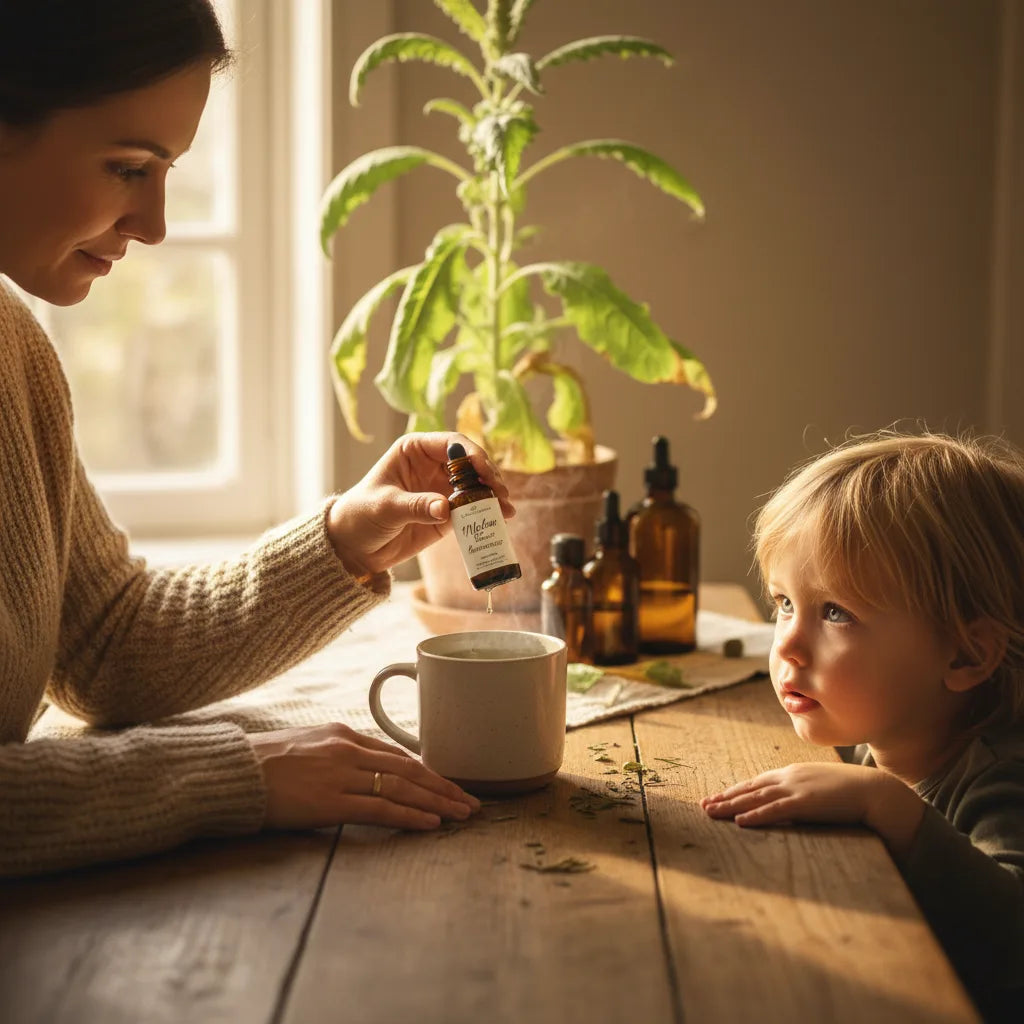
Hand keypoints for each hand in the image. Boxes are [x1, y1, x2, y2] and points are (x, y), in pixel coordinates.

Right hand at [250, 722, 480, 830]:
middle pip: (409, 769)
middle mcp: (347, 749)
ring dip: (437, 802)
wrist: (228, 772)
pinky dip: (410, 816)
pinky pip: (380, 809)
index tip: (449, 785)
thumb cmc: (260, 764)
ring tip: (461, 815)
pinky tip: (431, 824)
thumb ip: (335, 755)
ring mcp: (340, 774)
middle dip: (444, 786)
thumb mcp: (304, 746)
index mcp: (342, 734)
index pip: (397, 755)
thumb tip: (360, 771)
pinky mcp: (330, 801)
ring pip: (402, 788)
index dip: (428, 773)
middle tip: (471, 802)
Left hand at [326, 432, 514, 576]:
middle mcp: (432, 465)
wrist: (353, 547)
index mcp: (414, 450)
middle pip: (470, 464)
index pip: (451, 443)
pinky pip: (471, 509)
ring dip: (493, 496)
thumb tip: (445, 508)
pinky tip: (501, 519)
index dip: (472, 455)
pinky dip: (487, 513)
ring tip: (507, 510)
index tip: (485, 472)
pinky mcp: (446, 513)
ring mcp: (441, 489)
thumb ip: (416, 506)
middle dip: (488, 477)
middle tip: (502, 494)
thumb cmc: (360, 516)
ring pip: (475, 486)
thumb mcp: (385, 508)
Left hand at [702, 762, 885, 826]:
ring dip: (730, 806)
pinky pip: (774, 810)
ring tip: (710, 812)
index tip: (719, 796)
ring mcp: (796, 789)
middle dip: (725, 797)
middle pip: (750, 788)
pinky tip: (739, 822)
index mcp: (793, 773)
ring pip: (755, 798)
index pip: (757, 782)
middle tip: (704, 805)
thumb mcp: (821, 787)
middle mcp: (789, 777)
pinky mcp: (805, 803)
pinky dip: (755, 815)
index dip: (736, 790)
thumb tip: (792, 804)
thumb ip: (804, 792)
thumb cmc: (851, 791)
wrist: (875, 790)